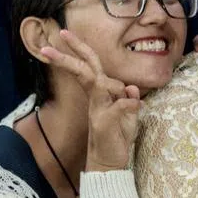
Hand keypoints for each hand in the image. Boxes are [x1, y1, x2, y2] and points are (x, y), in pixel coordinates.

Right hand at [40, 29, 140, 171]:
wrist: (110, 163)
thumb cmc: (118, 135)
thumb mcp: (128, 114)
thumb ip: (128, 98)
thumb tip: (130, 87)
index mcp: (101, 92)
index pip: (91, 66)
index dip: (80, 49)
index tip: (64, 34)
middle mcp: (97, 98)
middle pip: (85, 69)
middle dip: (72, 53)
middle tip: (60, 34)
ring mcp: (99, 109)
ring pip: (98, 83)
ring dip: (100, 78)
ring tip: (113, 89)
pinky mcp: (105, 122)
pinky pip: (119, 106)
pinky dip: (128, 103)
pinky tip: (137, 105)